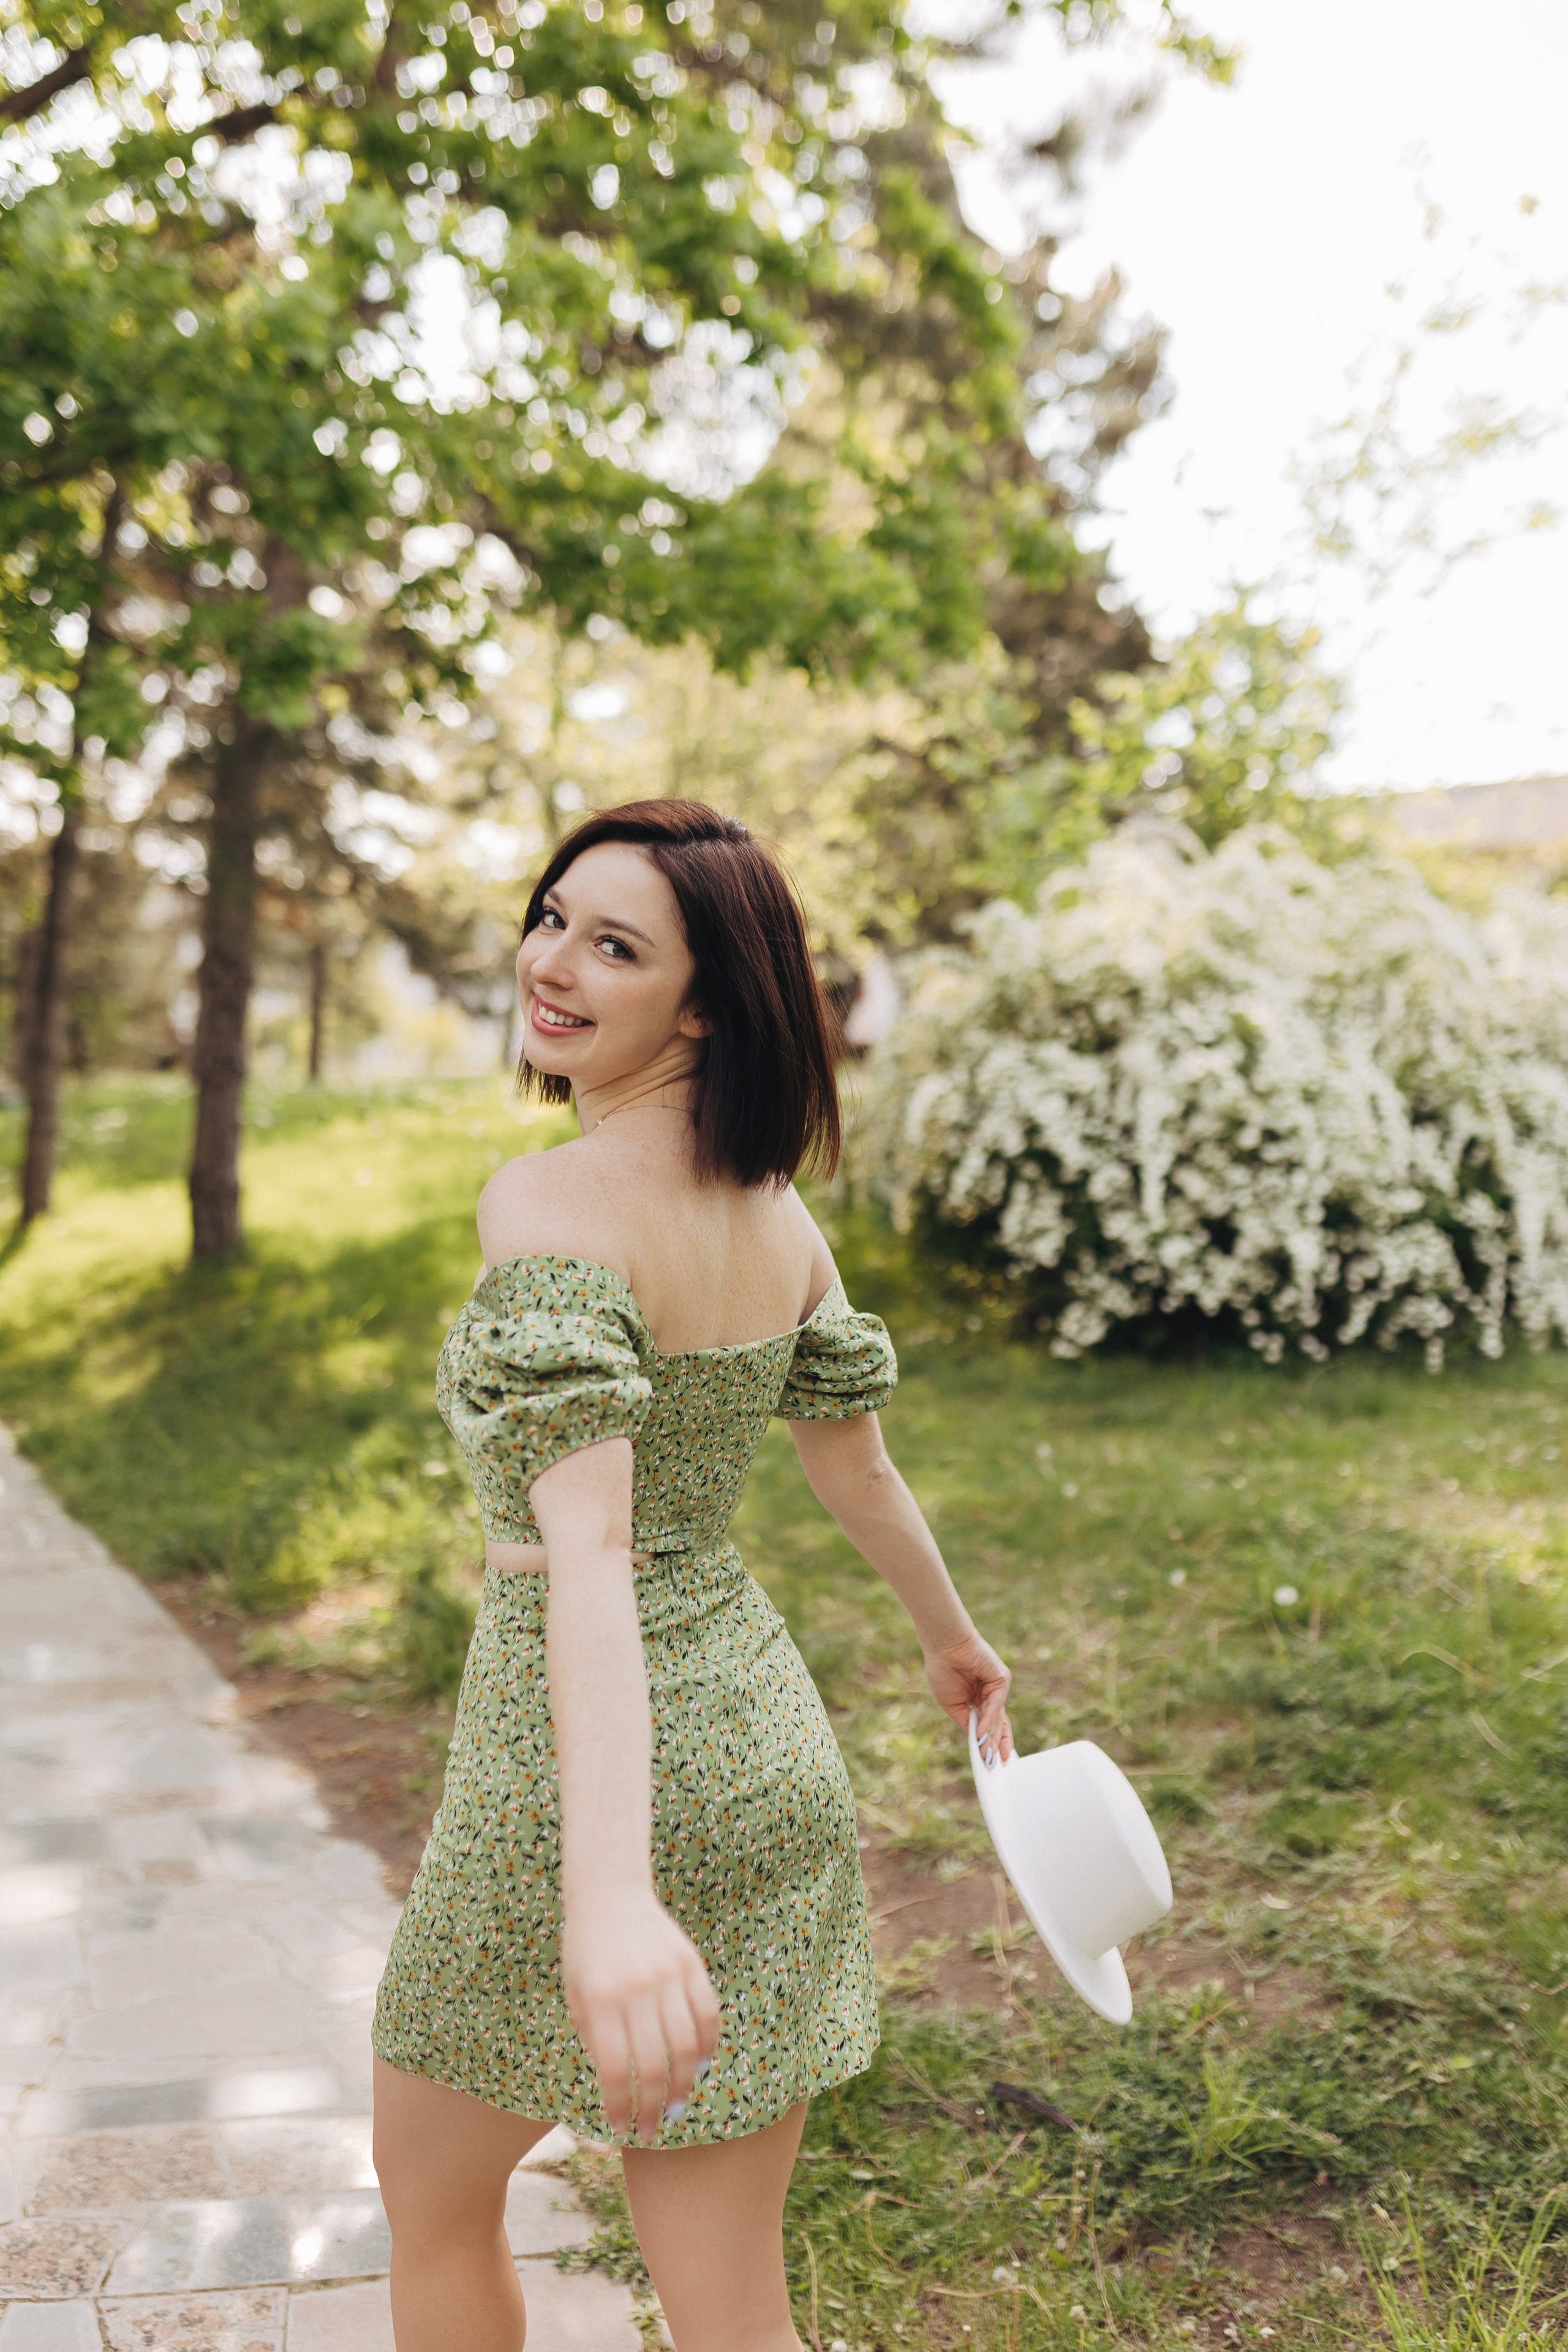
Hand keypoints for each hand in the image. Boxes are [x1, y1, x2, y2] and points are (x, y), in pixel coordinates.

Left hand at [562, 1881, 719, 2142]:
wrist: (608, 1895)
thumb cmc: (584, 1954)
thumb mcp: (576, 1997)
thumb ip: (596, 2040)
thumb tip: (621, 2090)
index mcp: (600, 1999)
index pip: (616, 2069)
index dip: (619, 2106)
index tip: (619, 2128)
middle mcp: (637, 1988)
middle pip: (655, 2065)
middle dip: (654, 2107)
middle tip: (652, 2130)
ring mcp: (668, 1975)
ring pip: (686, 2046)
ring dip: (684, 2085)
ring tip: (677, 2107)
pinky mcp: (691, 1964)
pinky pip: (707, 2015)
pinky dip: (706, 2046)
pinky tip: (698, 2067)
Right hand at [923, 1628, 1012, 1764]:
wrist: (944, 1647)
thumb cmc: (943, 1671)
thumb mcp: (952, 1704)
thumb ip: (965, 1721)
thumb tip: (976, 1741)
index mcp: (978, 1699)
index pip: (991, 1725)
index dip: (992, 1743)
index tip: (993, 1761)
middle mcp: (990, 1694)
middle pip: (998, 1725)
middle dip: (995, 1745)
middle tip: (995, 1765)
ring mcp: (997, 1687)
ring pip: (998, 1718)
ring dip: (991, 1738)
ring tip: (988, 1757)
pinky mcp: (1001, 1679)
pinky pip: (996, 1705)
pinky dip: (988, 1721)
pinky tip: (982, 1735)